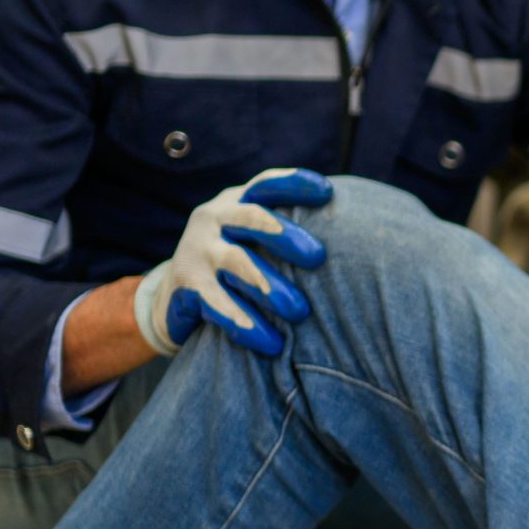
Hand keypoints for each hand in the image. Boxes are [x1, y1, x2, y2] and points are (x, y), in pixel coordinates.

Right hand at [132, 168, 332, 358]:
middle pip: (252, 218)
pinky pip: (217, 304)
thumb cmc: (235, 267)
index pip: (265, 187)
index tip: (327, 192)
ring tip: (300, 312)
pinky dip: (245, 323)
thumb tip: (354, 243)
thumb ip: (286, 235)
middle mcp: (213, 219)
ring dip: (270, 286)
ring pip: (237, 262)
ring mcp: (197, 251)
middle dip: (286, 235)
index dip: (293, 184)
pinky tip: (272, 343)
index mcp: (236, 204)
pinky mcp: (186, 285)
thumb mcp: (253, 241)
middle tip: (319, 256)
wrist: (173, 299)